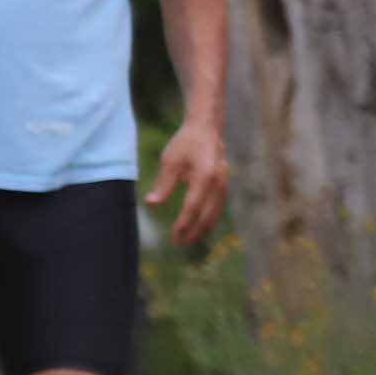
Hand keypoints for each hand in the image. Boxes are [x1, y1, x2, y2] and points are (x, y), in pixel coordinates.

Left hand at [148, 122, 229, 250]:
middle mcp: (218, 184)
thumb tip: (152, 204)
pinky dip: (207, 221)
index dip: (184, 224)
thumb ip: (163, 183)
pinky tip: (198, 229)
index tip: (174, 236)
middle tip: (178, 245)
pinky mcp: (223, 187)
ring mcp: (223, 186)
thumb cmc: (185, 143)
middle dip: (193, 233)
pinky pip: (217, 209)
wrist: (206, 129)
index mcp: (204, 177)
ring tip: (187, 241)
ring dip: (201, 230)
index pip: (193, 207)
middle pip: (206, 216)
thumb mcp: (170, 160)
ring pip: (214, 215)